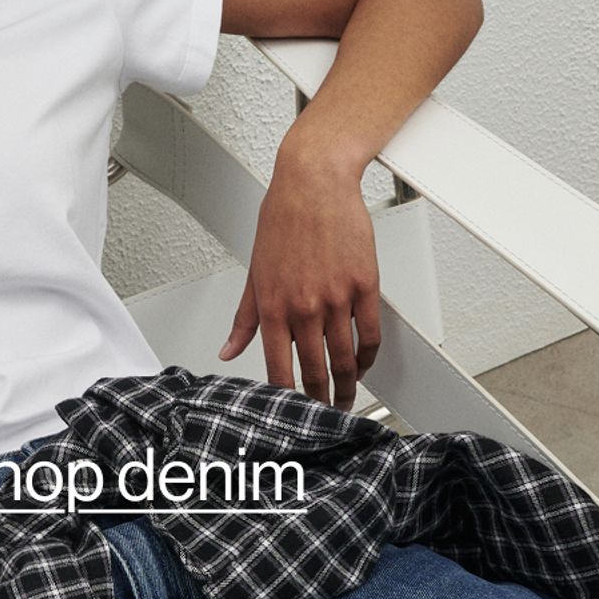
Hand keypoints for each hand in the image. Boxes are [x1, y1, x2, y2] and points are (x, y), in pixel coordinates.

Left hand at [217, 148, 380, 410]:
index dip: (287, 400)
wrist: (314, 182)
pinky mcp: (363, 285)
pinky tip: (364, 362)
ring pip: (345, 359)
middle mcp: (303, 307)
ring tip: (347, 397)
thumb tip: (228, 350)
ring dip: (348, 385)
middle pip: (315, 371)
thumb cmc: (283, 219)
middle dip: (321, 401)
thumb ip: (243, 318)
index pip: (278, 369)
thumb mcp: (254, 272)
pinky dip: (368, 355)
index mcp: (272, 307)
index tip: (292, 415)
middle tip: (326, 414)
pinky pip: (369, 333)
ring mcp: (335, 298)